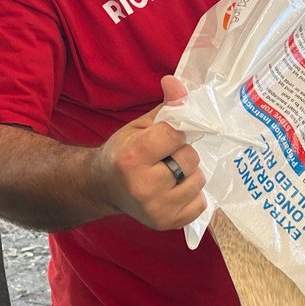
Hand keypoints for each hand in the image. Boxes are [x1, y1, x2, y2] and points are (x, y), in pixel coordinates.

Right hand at [95, 75, 206, 230]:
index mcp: (132, 158)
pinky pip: (201, 204)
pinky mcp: (166, 224)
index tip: (163, 137)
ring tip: (170, 173)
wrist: (103, 188)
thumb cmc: (123, 153)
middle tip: (165, 157)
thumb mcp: (139, 126)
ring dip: (190, 173)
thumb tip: (176, 82)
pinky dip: (193, 194)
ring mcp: (156, 209)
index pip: (176, 135)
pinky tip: (174, 190)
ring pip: (199, 180)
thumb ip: (165, 106)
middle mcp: (143, 187)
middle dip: (182, 152)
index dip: (174, 133)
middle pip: (190, 158)